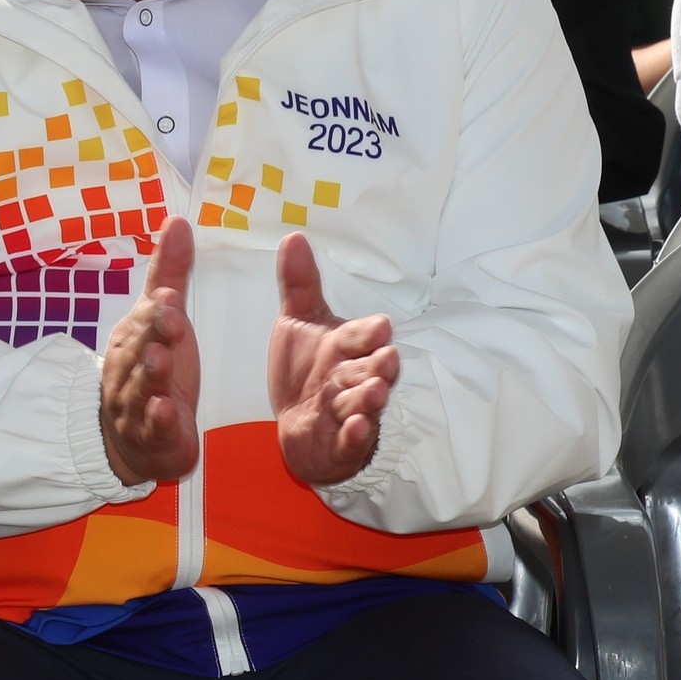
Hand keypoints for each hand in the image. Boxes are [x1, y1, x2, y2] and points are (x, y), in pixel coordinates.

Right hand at [99, 219, 201, 484]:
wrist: (136, 439)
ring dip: (152, 373)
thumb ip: (169, 273)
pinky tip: (166, 411)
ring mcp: (137, 403)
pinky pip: (152, 426)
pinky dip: (157, 419)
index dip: (155, 310)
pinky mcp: (152, 435)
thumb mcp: (163, 319)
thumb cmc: (155, 368)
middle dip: (153, 334)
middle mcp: (131, 368)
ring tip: (161, 359)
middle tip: (170, 318)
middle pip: (140, 349)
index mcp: (134, 337)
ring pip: (143, 386)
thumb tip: (177, 220)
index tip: (170, 296)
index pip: (143, 319)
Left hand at [267, 232, 399, 485]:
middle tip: (387, 358)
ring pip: (363, 404)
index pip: (361, 337)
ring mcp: (350, 412)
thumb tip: (293, 235)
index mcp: (347, 348)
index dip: (369, 333)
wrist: (300, 425)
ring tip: (375, 391)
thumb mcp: (298, 322)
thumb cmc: (307, 370)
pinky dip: (353, 436)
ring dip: (369, 399)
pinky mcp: (341, 444)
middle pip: (368, 370)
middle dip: (379, 365)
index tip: (380, 327)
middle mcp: (353, 379)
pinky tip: (354, 428)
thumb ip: (299, 284)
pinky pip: (350, 441)